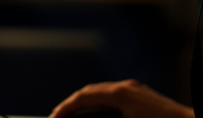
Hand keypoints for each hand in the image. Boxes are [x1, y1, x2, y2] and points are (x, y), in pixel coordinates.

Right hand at [49, 80, 193, 117]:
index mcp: (120, 94)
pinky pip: (115, 96)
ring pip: (102, 92)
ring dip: (86, 103)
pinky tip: (98, 114)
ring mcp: (136, 91)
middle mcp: (126, 88)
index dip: (65, 108)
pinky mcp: (143, 97)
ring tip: (74, 116)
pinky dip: (101, 103)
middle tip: (59, 117)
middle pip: (89, 92)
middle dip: (72, 104)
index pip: (83, 97)